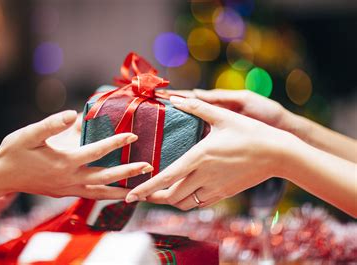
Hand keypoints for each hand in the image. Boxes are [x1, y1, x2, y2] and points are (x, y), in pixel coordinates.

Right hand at [0, 110, 153, 206]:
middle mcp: (69, 179)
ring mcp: (67, 189)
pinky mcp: (64, 193)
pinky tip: (115, 192)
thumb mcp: (28, 134)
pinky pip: (90, 196)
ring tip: (140, 190)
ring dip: (120, 190)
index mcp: (64, 162)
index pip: (96, 151)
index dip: (116, 142)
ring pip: (100, 193)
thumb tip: (74, 113)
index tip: (133, 134)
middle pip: (105, 177)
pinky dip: (105, 195)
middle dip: (128, 172)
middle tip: (148, 168)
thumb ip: (51, 124)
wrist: (0, 177)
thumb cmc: (14, 153)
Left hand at [125, 97, 295, 209]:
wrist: (279, 154)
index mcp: (199, 156)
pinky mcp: (224, 193)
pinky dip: (186, 201)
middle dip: (153, 197)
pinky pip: (199, 204)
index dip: (146, 188)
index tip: (132, 195)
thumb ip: (198, 107)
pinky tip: (183, 192)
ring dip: (169, 200)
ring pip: (184, 203)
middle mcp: (204, 175)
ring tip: (159, 193)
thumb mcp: (223, 117)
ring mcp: (215, 188)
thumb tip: (177, 98)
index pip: (166, 178)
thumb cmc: (251, 133)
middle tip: (141, 194)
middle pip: (171, 196)